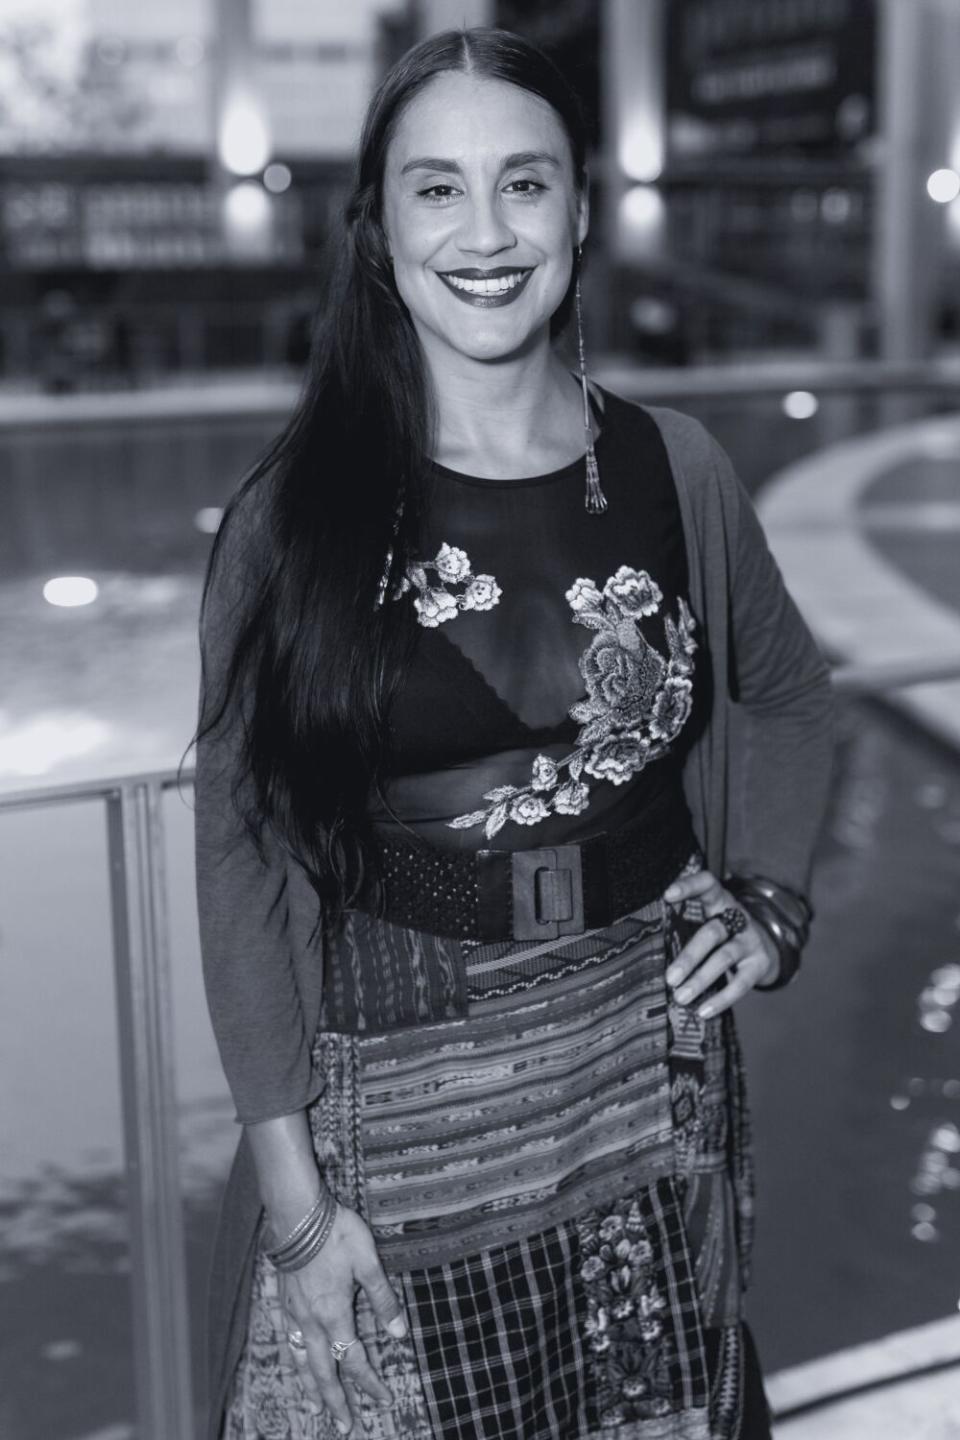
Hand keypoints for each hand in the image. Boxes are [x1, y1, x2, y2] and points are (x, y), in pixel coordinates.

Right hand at [278, 1202, 405, 1434]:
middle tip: (345, 1425)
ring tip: (314, 1407)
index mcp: (334, 1314)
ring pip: (300, 1360)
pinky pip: (286, 1338)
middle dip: (335, 1400)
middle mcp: (311, 1320)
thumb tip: (399, 1332)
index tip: (383, 1399)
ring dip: (309, 1387)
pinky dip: (291, 1357)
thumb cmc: (336, 1233)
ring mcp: (293, 1311)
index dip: (369, 1382)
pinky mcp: (282, 1299)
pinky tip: (293, 1360)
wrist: (297, 1213)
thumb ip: (383, 1299)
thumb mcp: (368, 1262)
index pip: (353, 1359)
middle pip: (322, 1370)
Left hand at [663, 867, 778, 1018]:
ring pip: (724, 958)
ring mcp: (751, 940)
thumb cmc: (720, 935)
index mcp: (719, 901)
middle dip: (690, 956)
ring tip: (681, 997)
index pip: (707, 885)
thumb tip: (646, 954)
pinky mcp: (760, 964)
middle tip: (670, 978)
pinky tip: (704, 1011)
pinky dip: (721, 999)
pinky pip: (741, 983)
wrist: (765, 947)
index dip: (689, 887)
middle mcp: (737, 917)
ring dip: (701, 979)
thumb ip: (684, 928)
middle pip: (712, 932)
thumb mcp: (706, 921)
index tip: (667, 895)